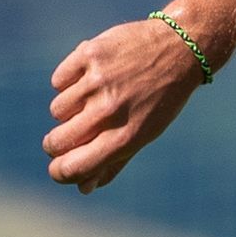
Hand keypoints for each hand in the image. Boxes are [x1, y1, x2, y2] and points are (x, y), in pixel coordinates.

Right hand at [45, 14, 209, 190]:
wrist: (179, 49)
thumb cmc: (161, 98)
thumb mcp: (146, 132)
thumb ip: (114, 161)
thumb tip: (83, 187)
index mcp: (126, 137)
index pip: (76, 166)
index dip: (60, 173)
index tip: (58, 168)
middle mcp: (110, 111)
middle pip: (57, 141)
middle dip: (56, 144)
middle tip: (64, 138)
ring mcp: (97, 82)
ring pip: (57, 111)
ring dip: (70, 109)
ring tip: (95, 98)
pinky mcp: (88, 56)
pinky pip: (59, 81)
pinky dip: (70, 82)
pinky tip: (92, 77)